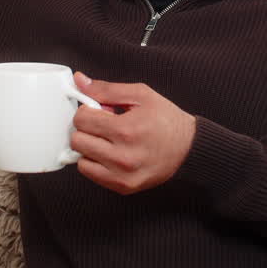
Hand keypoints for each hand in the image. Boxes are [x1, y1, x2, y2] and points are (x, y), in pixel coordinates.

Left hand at [70, 72, 196, 194]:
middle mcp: (122, 156)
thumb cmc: (167, 120)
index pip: (81, 119)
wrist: (189, 148)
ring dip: (90, 147)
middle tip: (104, 126)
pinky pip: (91, 174)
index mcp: (126, 130)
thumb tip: (79, 81)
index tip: (99, 111)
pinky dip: (95, 162)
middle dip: (87, 129)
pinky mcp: (123, 186)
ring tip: (108, 141)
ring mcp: (122, 175)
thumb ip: (106, 89)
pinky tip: (110, 153)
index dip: (88, 111)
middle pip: (77, 140)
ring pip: (81, 159)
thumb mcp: (140, 95)